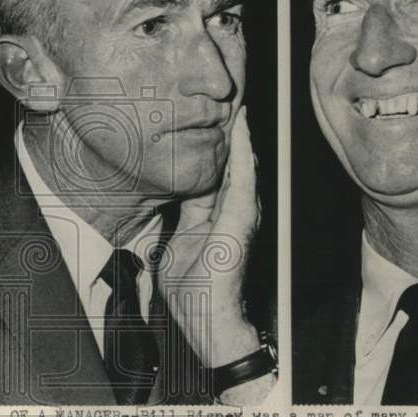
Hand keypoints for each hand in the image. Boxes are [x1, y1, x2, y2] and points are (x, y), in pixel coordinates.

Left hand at [157, 106, 261, 367]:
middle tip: (229, 97)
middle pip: (231, 163)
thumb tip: (174, 195)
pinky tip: (241, 128)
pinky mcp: (243, 219)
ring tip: (236, 103)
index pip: (215, 172)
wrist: (206, 319)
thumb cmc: (191, 290)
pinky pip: (243, 177)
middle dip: (230, 132)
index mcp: (215, 215)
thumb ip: (180, 217)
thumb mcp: (176, 244)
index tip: (208, 118)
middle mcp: (233, 211)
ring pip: (242, 164)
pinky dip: (243, 152)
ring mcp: (241, 214)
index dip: (212, 146)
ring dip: (240, 135)